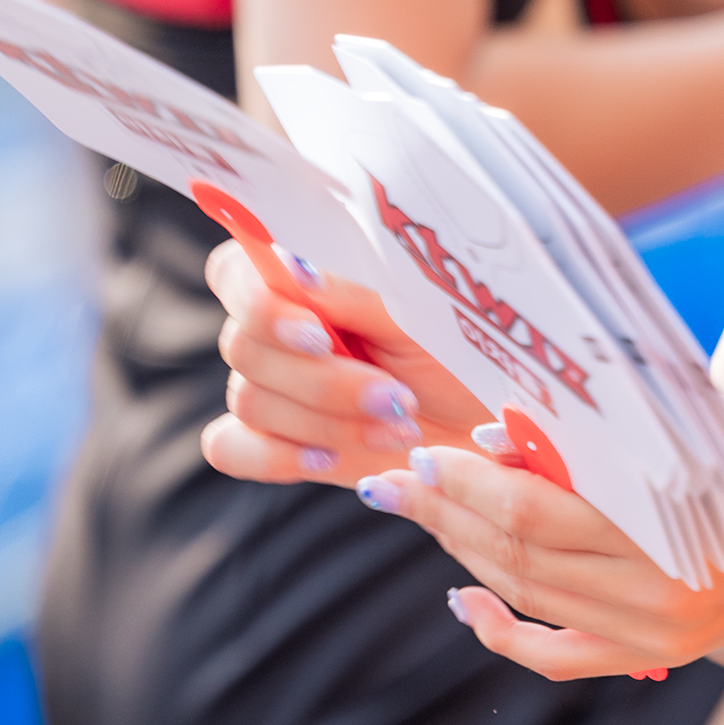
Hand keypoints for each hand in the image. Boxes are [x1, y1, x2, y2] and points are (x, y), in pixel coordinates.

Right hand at [198, 236, 482, 482]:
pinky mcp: (279, 440)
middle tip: (394, 396)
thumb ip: (357, 289)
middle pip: (243, 347)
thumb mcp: (424, 311)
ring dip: (325, 422)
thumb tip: (292, 266)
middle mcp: (282, 327)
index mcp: (311, 276)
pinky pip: (230, 448)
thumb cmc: (467, 353)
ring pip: (248, 401)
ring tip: (394, 426)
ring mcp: (277, 384)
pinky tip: (329, 458)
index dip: (260, 303)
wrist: (493, 426)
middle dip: (322, 381)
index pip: (237, 272)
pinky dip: (275, 457)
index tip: (317, 333)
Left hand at [349, 397, 723, 681]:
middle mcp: (656, 597)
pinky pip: (560, 655)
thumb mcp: (704, 427)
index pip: (535, 514)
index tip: (424, 452)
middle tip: (395, 479)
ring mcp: (656, 633)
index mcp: (670, 533)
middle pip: (517, 558)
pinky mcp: (660, 651)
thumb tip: (501, 436)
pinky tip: (463, 598)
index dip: (467, 486)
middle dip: (445, 514)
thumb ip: (606, 436)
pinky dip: (504, 632)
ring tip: (423, 510)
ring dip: (463, 554)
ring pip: (528, 599)